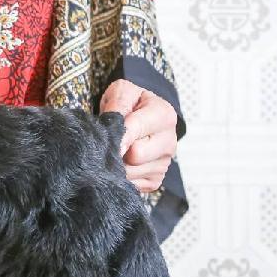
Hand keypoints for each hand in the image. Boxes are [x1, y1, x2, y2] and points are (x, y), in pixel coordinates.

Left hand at [100, 79, 177, 193]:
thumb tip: (113, 129)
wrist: (138, 117)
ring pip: (130, 172)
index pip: (137, 129)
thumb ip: (118, 104)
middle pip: (135, 155)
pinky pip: (132, 185)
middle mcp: (169, 141)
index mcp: (164, 115)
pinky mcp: (155, 180)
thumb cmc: (130, 104)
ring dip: (116, 164)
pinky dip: (121, 177)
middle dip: (117, 149)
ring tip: (115, 150)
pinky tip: (121, 162)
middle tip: (110, 141)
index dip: (118, 135)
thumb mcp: (123, 92)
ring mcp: (164, 164)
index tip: (107, 138)